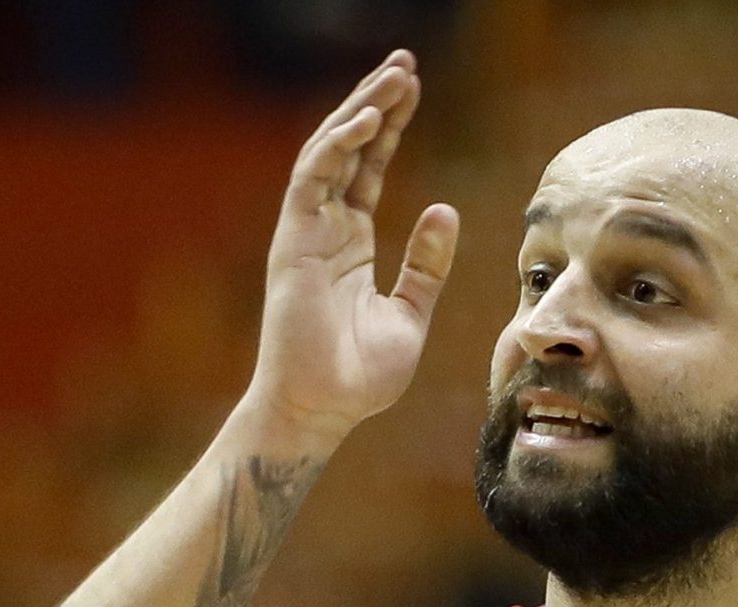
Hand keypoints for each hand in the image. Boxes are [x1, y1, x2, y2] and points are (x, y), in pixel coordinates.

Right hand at [245, 50, 458, 445]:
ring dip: (360, 109)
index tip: (412, 90)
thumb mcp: (412, 314)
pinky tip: (368, 119)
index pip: (369, 168)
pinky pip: (313, 177)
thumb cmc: (360, 378)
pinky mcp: (293, 241)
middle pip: (348, 148)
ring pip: (329, 151)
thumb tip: (445, 210)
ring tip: (394, 77)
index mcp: (351, 243)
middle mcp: (324, 229)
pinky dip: (339, 144)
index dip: (389, 127)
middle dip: (375, 102)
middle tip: (404, 64)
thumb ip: (426, 265)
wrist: (323, 411)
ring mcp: (306, 232)